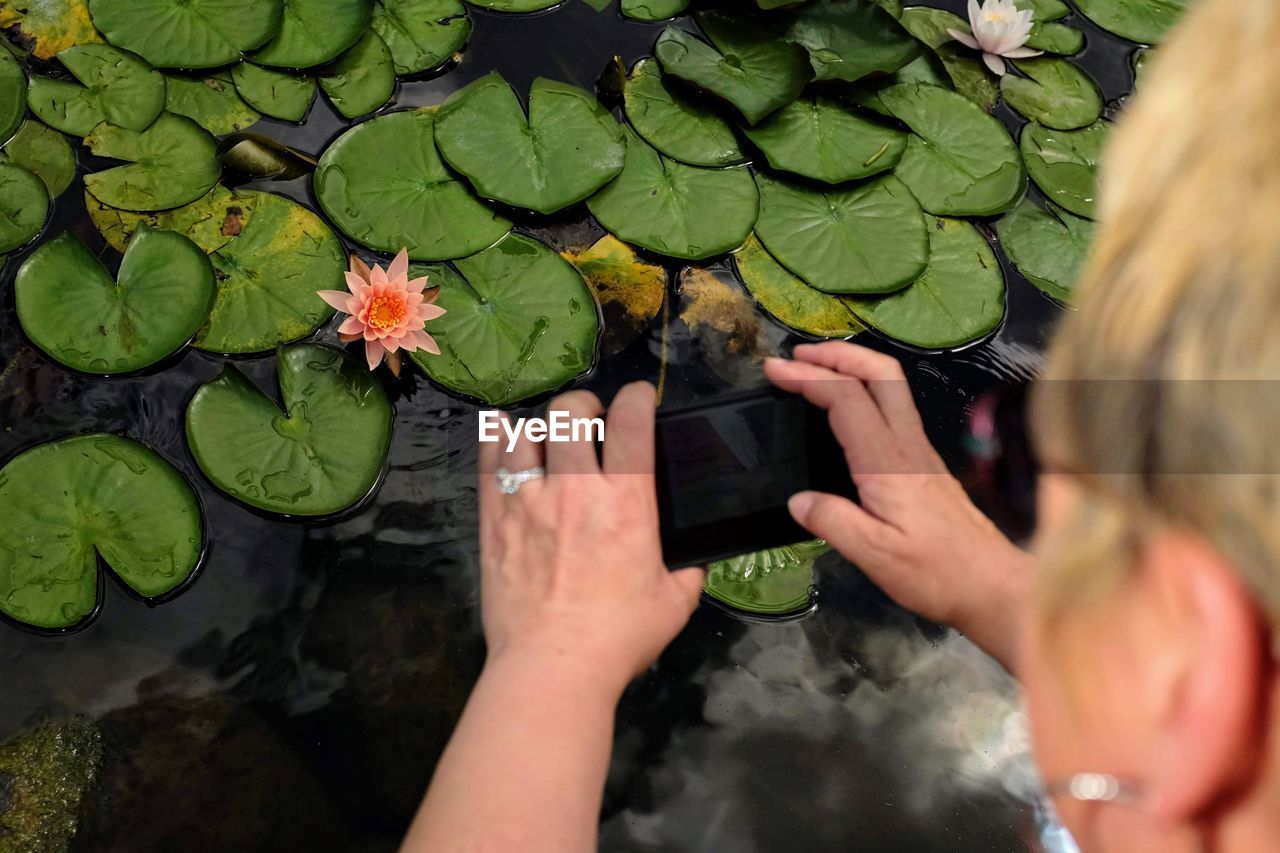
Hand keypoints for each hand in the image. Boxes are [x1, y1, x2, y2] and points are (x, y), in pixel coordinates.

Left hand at [477, 382, 705, 697]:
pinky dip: (497, 438)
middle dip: (583, 405)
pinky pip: (490, 461)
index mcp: (627, 503)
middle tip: (590, 419)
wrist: (552, 667)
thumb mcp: (674, 603)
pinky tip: (504, 433)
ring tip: (549, 435)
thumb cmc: (619, 638)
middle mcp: (576, 489)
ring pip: (527, 432)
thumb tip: (692, 561)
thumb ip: (686, 572)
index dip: (636, 398)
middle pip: (571, 413)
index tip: (637, 398)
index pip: (631, 424)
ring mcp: (529, 501)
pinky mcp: (495, 520)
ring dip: (543, 425)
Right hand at [765, 343, 1032, 671]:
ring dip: (853, 368)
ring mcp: (920, 451)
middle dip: (836, 354)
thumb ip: (832, 522)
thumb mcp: (874, 555)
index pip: (845, 399)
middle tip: (797, 355)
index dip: (808, 377)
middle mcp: (906, 445)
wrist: (991, 585)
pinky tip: (847, 412)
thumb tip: (799, 500)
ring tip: (818, 371)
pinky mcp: (926, 464)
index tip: (775, 371)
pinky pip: (894, 409)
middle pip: (879, 374)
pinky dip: (865, 392)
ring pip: (891, 387)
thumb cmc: (935, 572)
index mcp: (886, 461)